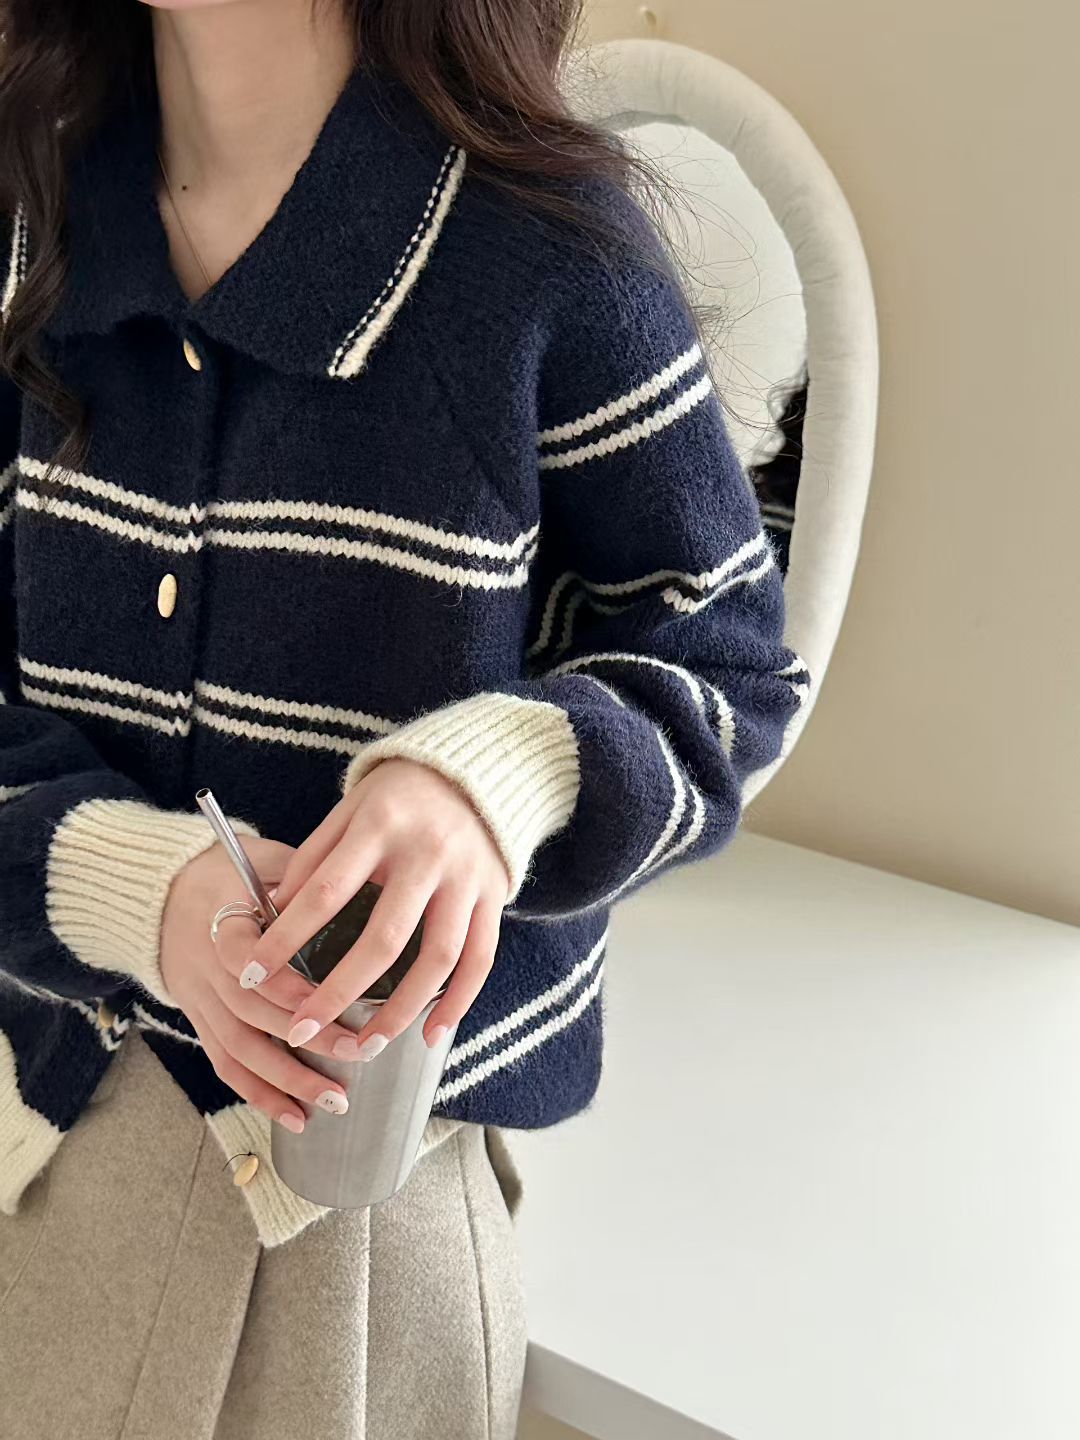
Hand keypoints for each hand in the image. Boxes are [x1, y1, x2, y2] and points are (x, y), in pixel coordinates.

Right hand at [160, 836, 365, 1131]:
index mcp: (220, 919)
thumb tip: (357, 889)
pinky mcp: (199, 1022)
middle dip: (303, 1038)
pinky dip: (258, 1094)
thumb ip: (302, 875)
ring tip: (333, 1100)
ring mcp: (200, 1000)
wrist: (160, 892)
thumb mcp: (261, 858)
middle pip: (250, 1012)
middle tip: (354, 1052)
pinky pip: (225, 1064)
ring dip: (286, 1080)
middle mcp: (206, 967)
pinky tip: (295, 1117)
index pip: (244, 956)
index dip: (281, 983)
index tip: (323, 999)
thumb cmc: (226, 871)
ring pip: (239, 1048)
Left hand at [238, 758, 510, 1059]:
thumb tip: (276, 912)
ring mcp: (466, 879)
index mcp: (381, 827)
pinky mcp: (494, 896)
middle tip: (302, 1030)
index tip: (252, 973)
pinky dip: (458, 1001)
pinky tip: (431, 1034)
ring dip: (401, 1010)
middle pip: (385, 938)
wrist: (477, 767)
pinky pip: (480, 959)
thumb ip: (315, 856)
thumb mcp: (351, 808)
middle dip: (339, 991)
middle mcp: (427, 855)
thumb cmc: (400, 793)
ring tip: (365, 1046)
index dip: (286, 936)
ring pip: (438, 959)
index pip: (325, 891)